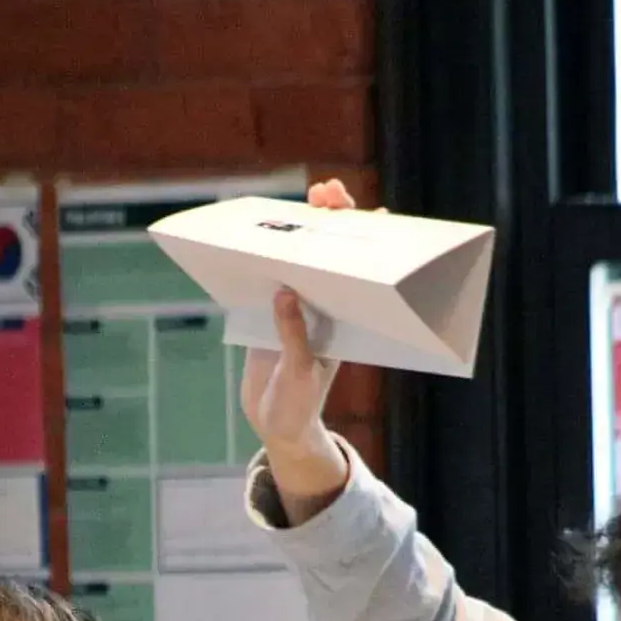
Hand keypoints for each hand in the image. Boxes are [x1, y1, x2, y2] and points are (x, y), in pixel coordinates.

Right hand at [237, 178, 356, 513]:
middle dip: (328, 220)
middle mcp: (324, 308)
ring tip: (294, 204)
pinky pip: (264, 281)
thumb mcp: (300, 372)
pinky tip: (251, 239)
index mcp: (343, 321)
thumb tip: (284, 291)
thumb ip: (292, 334)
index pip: (360, 272)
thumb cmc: (300, 405)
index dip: (365, 241)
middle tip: (322, 191)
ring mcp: (295, 309)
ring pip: (297, 262)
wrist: (277, 428)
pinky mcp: (267, 316)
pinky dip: (259, 261)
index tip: (368, 213)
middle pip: (329, 255)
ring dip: (293, 234)